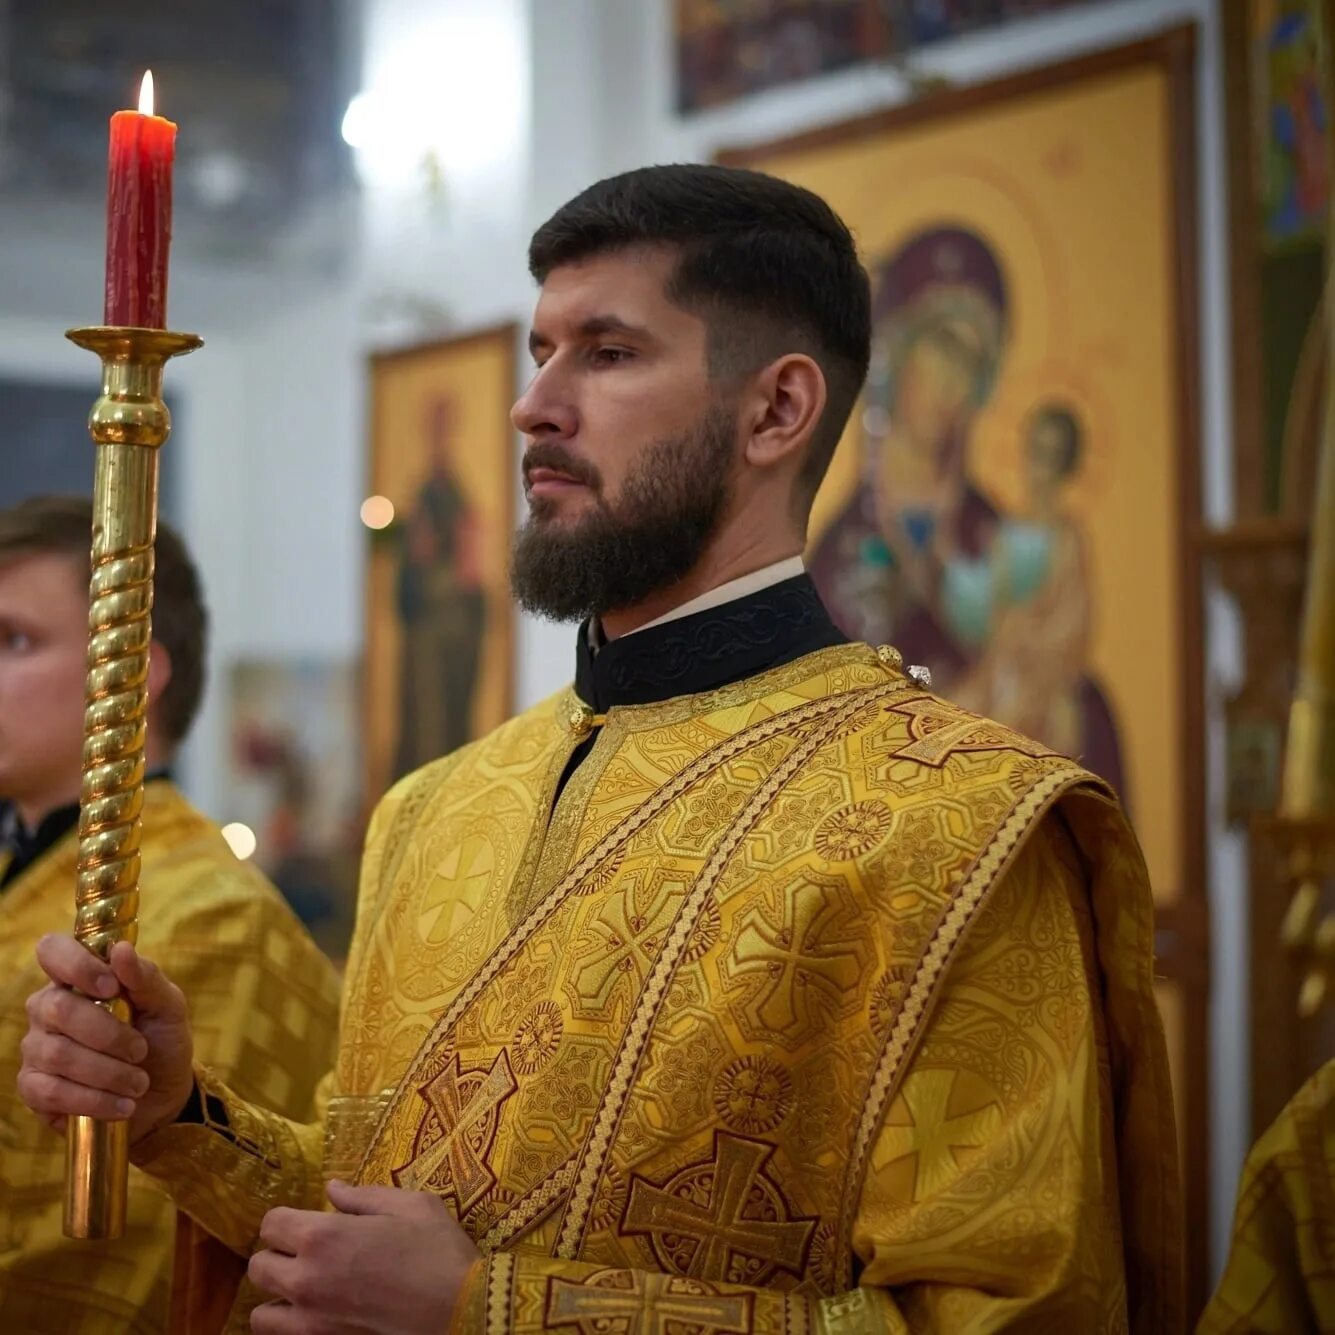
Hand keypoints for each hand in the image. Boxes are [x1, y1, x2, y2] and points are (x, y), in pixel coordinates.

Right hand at [17, 936, 194, 1143]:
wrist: (162, 1094)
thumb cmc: (161, 1039)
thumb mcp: (168, 1006)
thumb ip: (146, 978)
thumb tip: (121, 950)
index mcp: (79, 978)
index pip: (52, 951)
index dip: (76, 965)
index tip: (111, 987)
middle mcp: (48, 1008)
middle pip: (58, 1009)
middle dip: (107, 1033)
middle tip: (140, 1050)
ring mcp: (37, 1048)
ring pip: (57, 1054)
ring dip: (108, 1072)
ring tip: (138, 1083)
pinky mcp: (33, 1088)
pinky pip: (51, 1092)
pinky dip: (94, 1100)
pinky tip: (122, 1105)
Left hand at [249, 1181, 479, 1333]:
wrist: (461, 1310)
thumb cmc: (438, 1250)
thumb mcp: (410, 1206)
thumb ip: (363, 1196)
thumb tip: (332, 1189)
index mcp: (324, 1236)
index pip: (271, 1224)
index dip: (287, 1219)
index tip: (309, 1221)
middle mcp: (306, 1279)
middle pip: (258, 1267)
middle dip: (278, 1255)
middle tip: (308, 1253)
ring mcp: (311, 1321)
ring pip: (261, 1315)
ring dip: (278, 1298)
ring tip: (306, 1290)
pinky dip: (292, 1326)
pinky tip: (319, 1313)